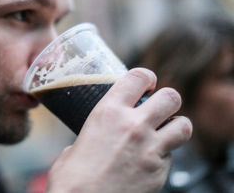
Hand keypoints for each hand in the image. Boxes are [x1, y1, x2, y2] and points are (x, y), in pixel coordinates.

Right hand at [45, 68, 191, 192]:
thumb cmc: (72, 178)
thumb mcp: (75, 144)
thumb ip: (93, 135)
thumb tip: (94, 139)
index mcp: (108, 112)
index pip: (138, 77)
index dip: (147, 77)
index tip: (147, 83)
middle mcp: (133, 125)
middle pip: (171, 97)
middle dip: (167, 100)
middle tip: (158, 107)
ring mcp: (150, 149)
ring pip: (183, 125)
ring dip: (175, 126)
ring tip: (164, 131)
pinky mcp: (159, 172)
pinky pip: (171, 156)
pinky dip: (164, 156)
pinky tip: (149, 161)